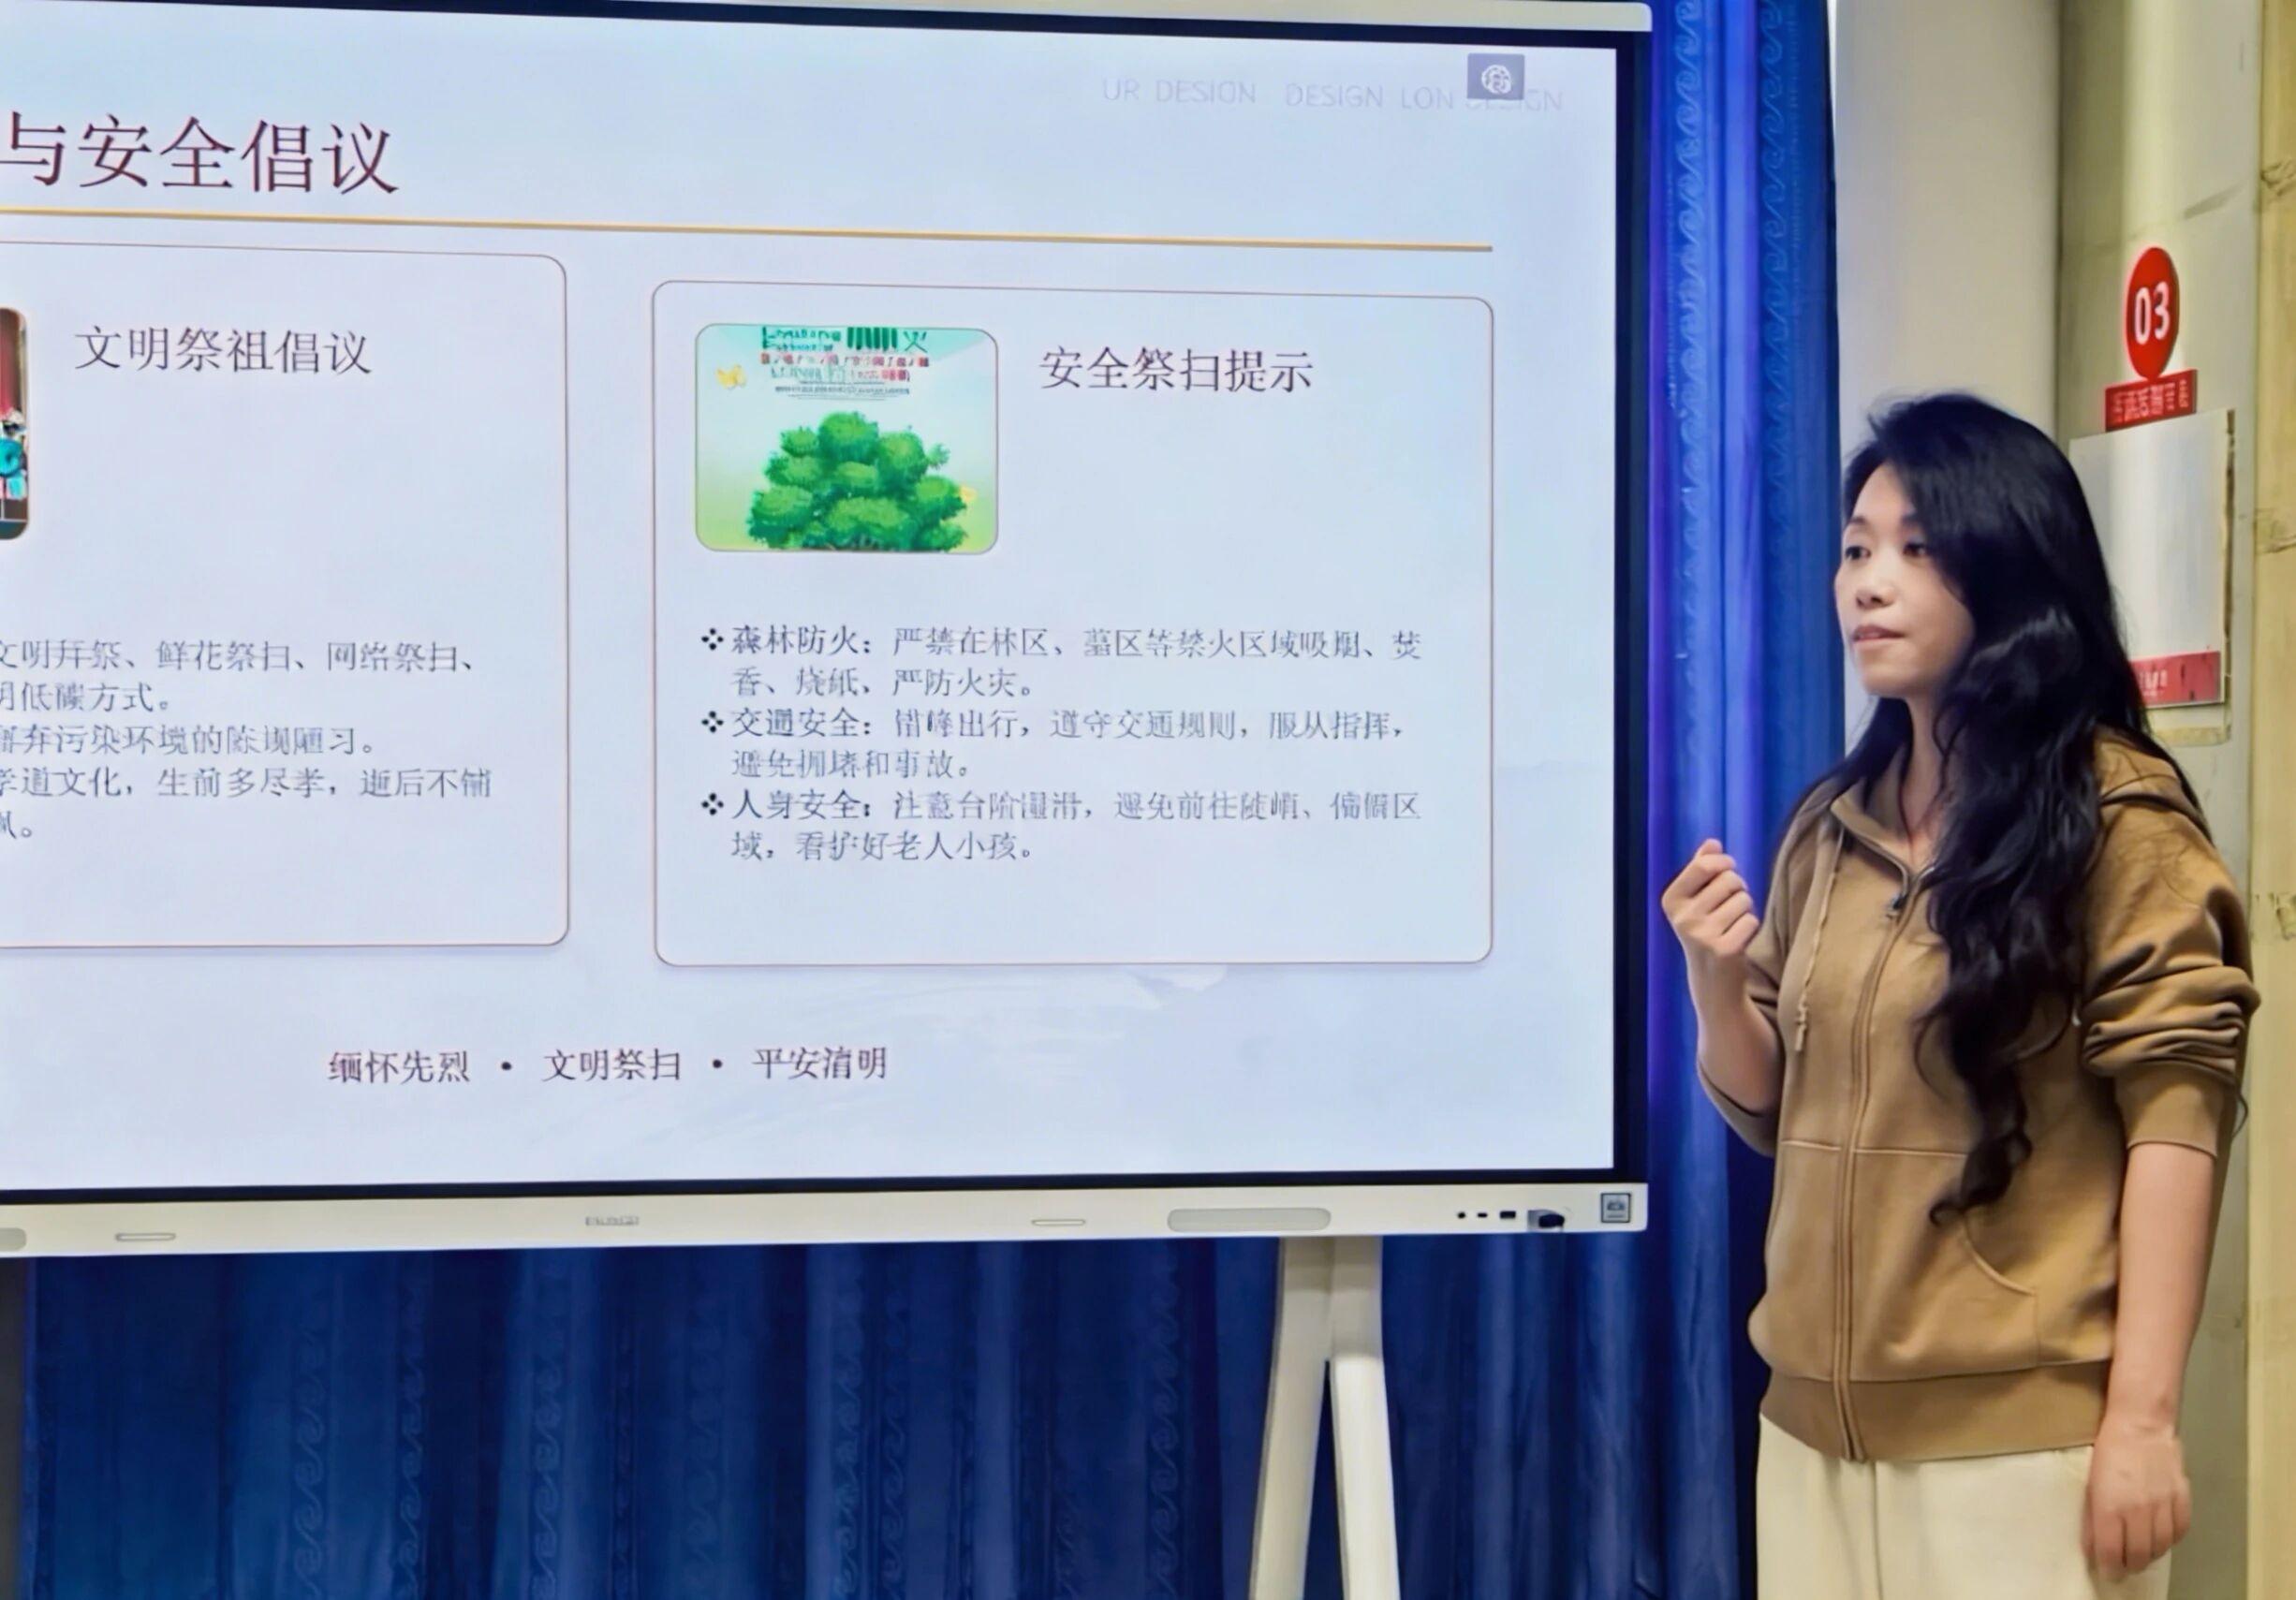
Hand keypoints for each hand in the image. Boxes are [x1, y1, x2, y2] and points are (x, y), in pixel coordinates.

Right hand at [1661, 840, 1758, 986]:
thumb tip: (1712, 842)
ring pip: (1744, 899)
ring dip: (1745, 908)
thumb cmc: (1705, 931)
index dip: (1724, 863)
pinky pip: (1752, 920)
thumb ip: (1700, 868)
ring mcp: (1702, 935)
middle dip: (1738, 887)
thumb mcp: (1694, 900)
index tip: (1728, 870)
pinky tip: (1738, 938)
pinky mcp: (1725, 949)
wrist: (1711, 981)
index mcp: (1671, 900)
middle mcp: (1683, 917)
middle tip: (1731, 903)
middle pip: (1729, 879)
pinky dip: (1750, 927)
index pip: (1705, 864)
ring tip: (1733, 922)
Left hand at [2084, 1414, 2190, 1580]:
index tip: (2107, 1572)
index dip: (2110, 1567)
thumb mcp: (2091, 1484)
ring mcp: (2164, 1506)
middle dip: (2130, 1566)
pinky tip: (2162, 1537)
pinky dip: (2170, 1539)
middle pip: (2140, 1555)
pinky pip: (2180, 1531)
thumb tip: (2095, 1547)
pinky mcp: (2182, 1498)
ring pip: (2161, 1547)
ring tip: (2141, 1553)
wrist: (2141, 1424)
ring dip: (2150, 1555)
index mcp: (2111, 1507)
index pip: (2112, 1552)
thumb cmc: (2108, 1451)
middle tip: (2124, 1566)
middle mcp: (2139, 1511)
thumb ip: (2094, 1517)